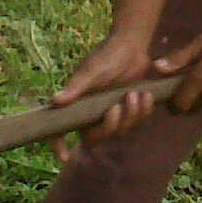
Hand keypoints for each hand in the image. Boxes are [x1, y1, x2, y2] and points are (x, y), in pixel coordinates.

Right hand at [49, 33, 155, 161]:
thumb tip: (55, 101)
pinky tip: (146, 96)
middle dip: (110, 126)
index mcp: (77, 105)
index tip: (64, 156)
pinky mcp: (129, 111)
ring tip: (135, 94)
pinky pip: (136, 124)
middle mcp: (91, 114)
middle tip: (118, 107)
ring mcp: (110, 114)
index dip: (58, 146)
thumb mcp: (92, 71)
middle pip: (96, 138)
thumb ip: (76, 88)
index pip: (60, 130)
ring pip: (120, 132)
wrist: (132, 46)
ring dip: (130, 116)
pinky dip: (143, 112)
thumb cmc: (107, 56)